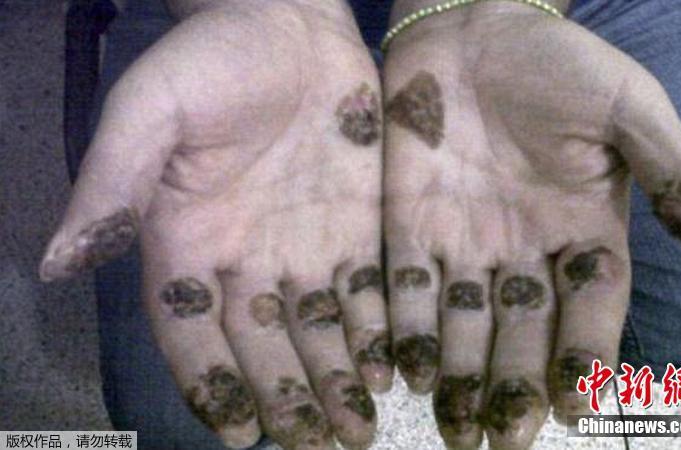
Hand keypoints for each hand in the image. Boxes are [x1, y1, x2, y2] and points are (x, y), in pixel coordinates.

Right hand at [40, 1, 388, 447]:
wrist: (289, 20)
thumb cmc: (212, 58)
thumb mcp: (149, 111)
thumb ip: (110, 184)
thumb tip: (53, 263)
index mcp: (187, 242)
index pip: (193, 334)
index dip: (214, 384)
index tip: (242, 433)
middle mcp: (246, 259)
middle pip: (263, 347)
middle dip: (288, 399)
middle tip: (316, 447)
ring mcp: (304, 246)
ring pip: (317, 331)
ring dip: (337, 382)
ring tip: (357, 433)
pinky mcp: (353, 227)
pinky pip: (363, 293)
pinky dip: (374, 334)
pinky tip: (388, 371)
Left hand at [382, 1, 680, 448]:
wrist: (471, 23)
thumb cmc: (556, 60)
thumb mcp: (628, 107)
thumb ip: (672, 172)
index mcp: (582, 229)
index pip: (588, 309)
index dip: (583, 358)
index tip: (574, 407)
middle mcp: (523, 249)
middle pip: (522, 332)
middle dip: (514, 386)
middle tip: (504, 440)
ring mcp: (464, 242)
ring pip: (463, 325)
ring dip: (459, 377)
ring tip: (455, 428)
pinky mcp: (411, 227)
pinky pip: (410, 289)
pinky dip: (409, 331)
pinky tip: (408, 372)